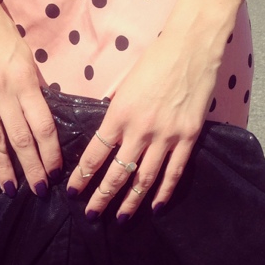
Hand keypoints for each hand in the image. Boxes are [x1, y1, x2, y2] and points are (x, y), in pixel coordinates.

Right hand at [0, 0, 61, 196]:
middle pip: (20, 138)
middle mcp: (1, 90)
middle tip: (38, 190)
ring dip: (3, 167)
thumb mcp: (26, 56)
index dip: (49, 152)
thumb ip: (33, 88)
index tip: (54, 171)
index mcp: (23, 80)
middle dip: (31, 167)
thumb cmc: (1, 31)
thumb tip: (41, 119)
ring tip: (11, 188)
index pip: (42, 126)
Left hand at [66, 31, 219, 222]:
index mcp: (118, 114)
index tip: (73, 191)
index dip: (82, 177)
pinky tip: (154, 207)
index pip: (94, 155)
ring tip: (119, 218)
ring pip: (144, 178)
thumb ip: (114, 114)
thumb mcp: (123, 86)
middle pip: (116, 173)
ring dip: (130, 202)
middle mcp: (140, 130)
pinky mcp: (188, 138)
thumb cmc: (153, 61)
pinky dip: (164, 192)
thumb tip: (106, 136)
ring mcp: (166, 136)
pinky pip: (174, 172)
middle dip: (101, 197)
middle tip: (91, 215)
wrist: (191, 46)